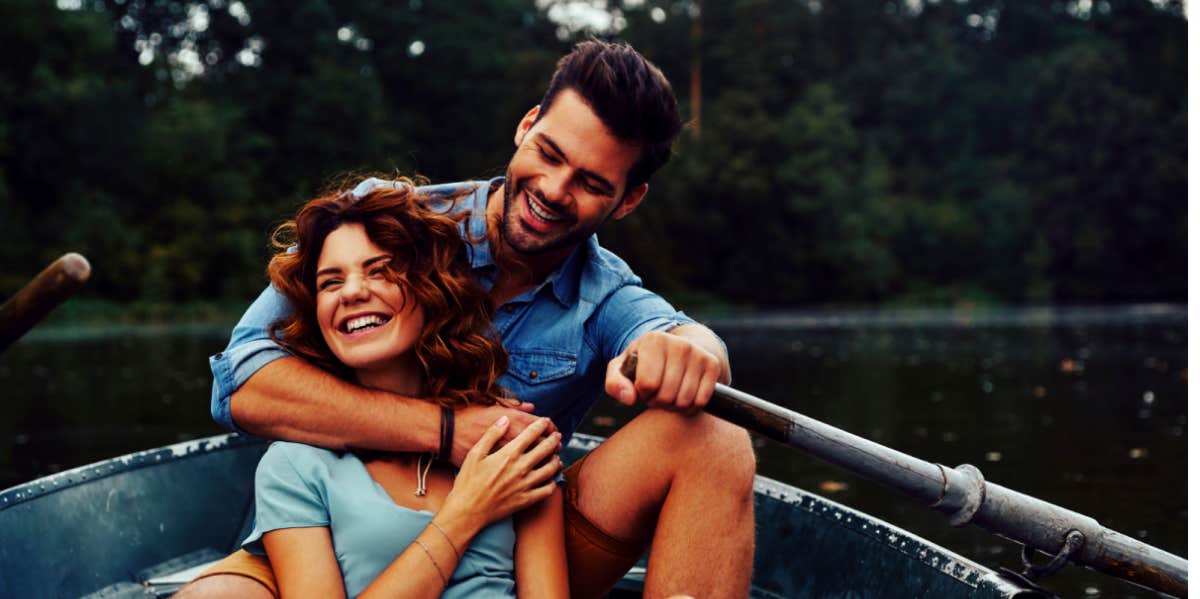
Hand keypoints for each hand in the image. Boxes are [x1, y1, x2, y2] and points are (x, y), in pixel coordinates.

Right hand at [442, 416, 561, 530]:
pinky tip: (551, 479)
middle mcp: (521, 468)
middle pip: (545, 449)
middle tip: (557, 436)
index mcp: (509, 454)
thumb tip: (505, 419)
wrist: (467, 510)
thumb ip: (491, 434)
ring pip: (550, 469)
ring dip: (556, 460)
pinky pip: (547, 490)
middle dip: (553, 440)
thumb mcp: (475, 453)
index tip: (546, 422)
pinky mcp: (526, 500)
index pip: (531, 434)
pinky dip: (552, 483)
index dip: (541, 425)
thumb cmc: (468, 481)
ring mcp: (525, 484)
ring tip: (556, 456)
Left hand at [605, 330, 721, 413]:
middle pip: (666, 395)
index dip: (643, 393)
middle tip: (657, 393)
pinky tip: (684, 397)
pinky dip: (691, 407)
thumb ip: (615, 383)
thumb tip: (629, 398)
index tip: (643, 387)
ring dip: (674, 406)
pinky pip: (701, 401)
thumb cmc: (645, 363)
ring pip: (684, 401)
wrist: (679, 349)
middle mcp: (679, 344)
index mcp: (654, 340)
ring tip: (669, 394)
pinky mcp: (712, 365)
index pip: (647, 384)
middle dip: (658, 402)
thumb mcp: (623, 368)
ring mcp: (698, 354)